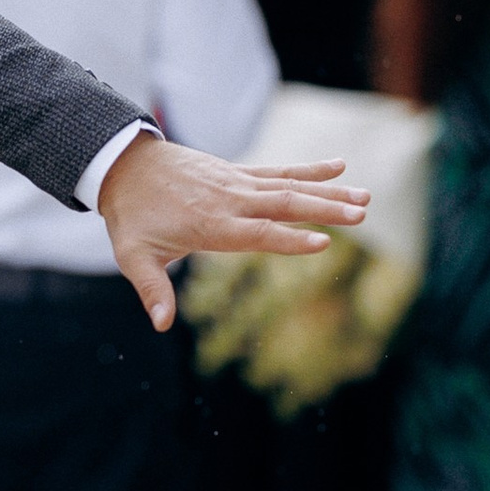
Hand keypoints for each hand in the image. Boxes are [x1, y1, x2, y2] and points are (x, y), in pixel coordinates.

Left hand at [95, 130, 367, 333]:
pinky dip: (310, 169)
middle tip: (361, 214)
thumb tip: (161, 324)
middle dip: (324, 209)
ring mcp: (237, 183)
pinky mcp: (238, 172)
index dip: (288, 239)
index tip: (323, 243)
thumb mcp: (133, 256)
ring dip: (328, 191)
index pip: (256, 233)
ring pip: (289, 186)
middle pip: (283, 205)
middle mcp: (230, 200)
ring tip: (365, 197)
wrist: (124, 166)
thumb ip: (152, 289)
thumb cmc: (132, 217)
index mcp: (210, 224)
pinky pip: (279, 170)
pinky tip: (341, 167)